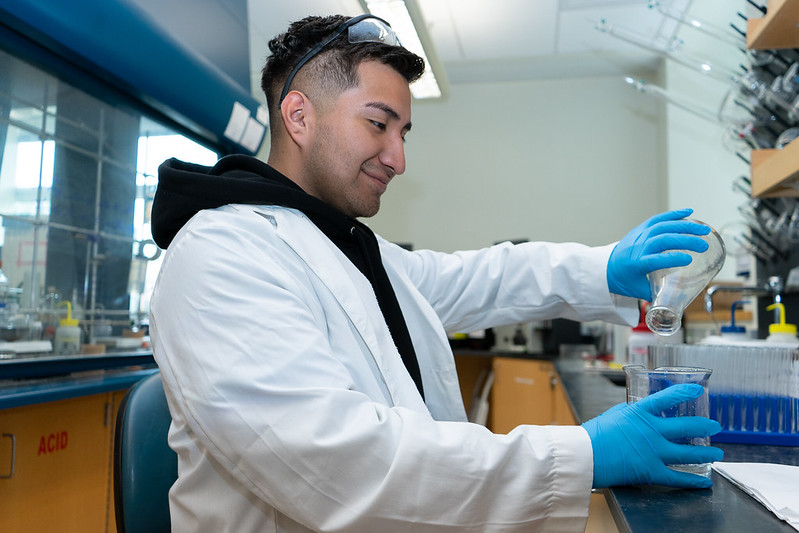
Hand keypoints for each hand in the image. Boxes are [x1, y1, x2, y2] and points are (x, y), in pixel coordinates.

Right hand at [581, 383, 722, 488]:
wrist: (585, 455)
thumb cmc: (594, 435)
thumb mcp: (614, 415)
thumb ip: (632, 414)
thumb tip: (642, 413)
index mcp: (639, 413)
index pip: (667, 398)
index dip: (684, 393)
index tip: (697, 391)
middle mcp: (651, 430)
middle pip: (685, 427)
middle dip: (704, 426)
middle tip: (715, 426)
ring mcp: (653, 451)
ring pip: (687, 453)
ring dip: (705, 453)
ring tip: (717, 453)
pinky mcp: (651, 471)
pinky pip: (677, 477)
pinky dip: (693, 481)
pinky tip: (704, 482)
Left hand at [607, 209, 710, 300]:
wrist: (607, 266)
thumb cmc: (624, 280)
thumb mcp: (639, 291)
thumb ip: (658, 295)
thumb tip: (679, 303)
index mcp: (637, 264)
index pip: (654, 260)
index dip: (671, 259)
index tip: (688, 260)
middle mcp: (638, 247)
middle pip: (662, 240)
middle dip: (685, 241)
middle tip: (703, 245)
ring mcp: (640, 236)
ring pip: (663, 227)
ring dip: (685, 226)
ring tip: (703, 229)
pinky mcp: (641, 229)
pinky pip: (658, 219)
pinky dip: (674, 215)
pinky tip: (689, 212)